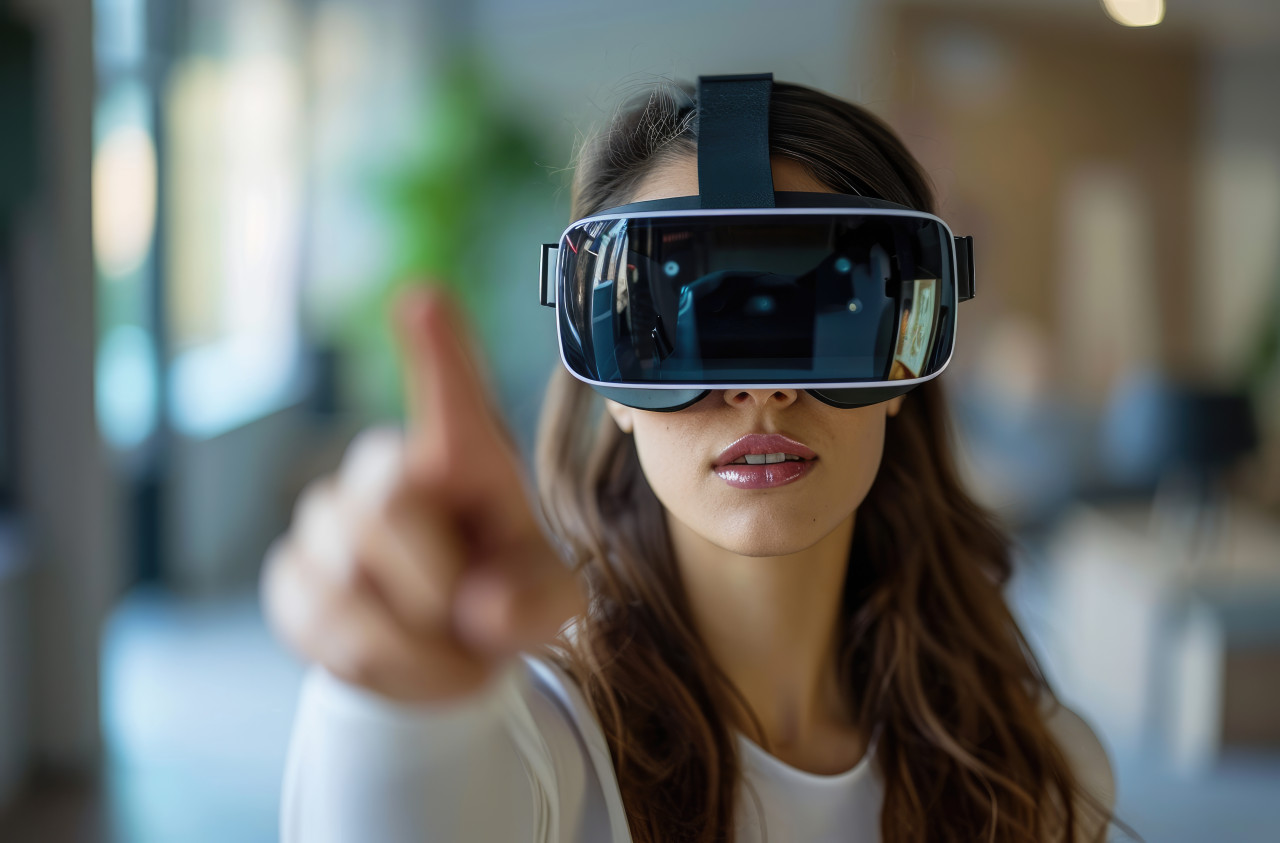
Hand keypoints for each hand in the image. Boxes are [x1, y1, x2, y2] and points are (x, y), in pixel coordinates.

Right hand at [261, 288, 584, 703]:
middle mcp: (387, 471)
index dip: (438, 348)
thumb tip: (483, 607)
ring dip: (414, 637)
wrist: (448, 654)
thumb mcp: (551, 602)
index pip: (450, 394)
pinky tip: (403, 654)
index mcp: (463, 458)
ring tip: (444, 640)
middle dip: (435, 580)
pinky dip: (378, 663)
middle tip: (470, 612)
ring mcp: (328, 523)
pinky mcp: (292, 579)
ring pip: (350, 580)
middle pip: (384, 504)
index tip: (424, 298)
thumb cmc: (507, 595)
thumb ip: (539, 602)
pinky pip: (323, 626)